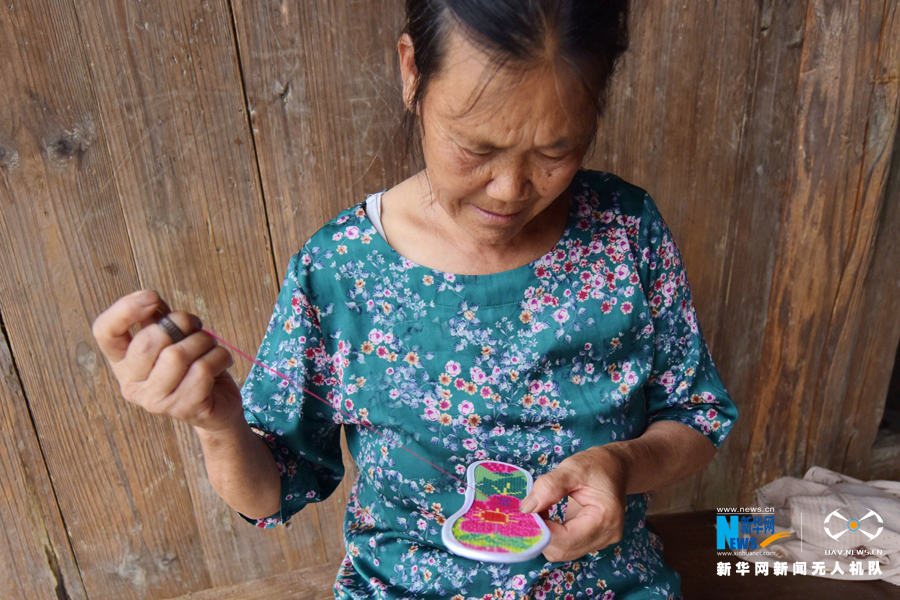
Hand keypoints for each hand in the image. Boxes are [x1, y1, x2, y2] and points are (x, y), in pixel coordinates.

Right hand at [92, 290, 242, 432]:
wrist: (219, 403)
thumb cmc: (193, 364)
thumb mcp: (173, 336)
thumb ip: (158, 319)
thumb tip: (150, 300)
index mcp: (122, 361)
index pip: (105, 332)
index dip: (124, 309)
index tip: (152, 296)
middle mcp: (131, 384)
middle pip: (148, 341)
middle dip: (182, 323)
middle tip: (196, 326)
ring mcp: (155, 401)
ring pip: (177, 355)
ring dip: (204, 341)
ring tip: (209, 347)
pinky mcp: (183, 408)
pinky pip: (203, 369)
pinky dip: (219, 357)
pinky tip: (220, 362)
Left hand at [519, 445, 628, 562]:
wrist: (616, 467)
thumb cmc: (597, 465)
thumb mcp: (572, 468)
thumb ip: (549, 487)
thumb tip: (526, 509)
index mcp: (605, 519)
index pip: (567, 539)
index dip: (542, 531)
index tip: (525, 513)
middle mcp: (606, 536)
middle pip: (563, 550)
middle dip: (541, 534)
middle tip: (529, 510)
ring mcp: (600, 542)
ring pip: (562, 552)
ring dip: (545, 535)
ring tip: (540, 510)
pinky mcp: (592, 541)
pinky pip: (566, 546)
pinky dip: (552, 535)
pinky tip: (547, 516)